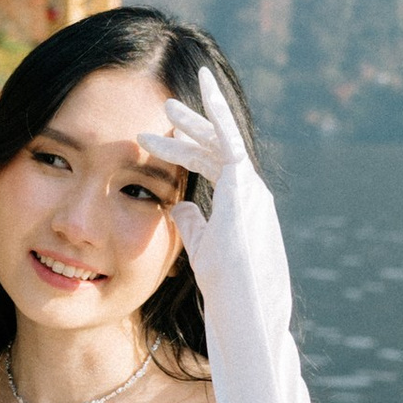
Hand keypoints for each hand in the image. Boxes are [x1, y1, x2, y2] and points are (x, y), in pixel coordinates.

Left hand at [137, 73, 289, 334]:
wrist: (245, 305)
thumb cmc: (228, 287)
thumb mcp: (202, 248)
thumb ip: (193, 223)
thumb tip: (177, 204)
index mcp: (239, 205)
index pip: (209, 165)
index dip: (181, 151)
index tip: (151, 142)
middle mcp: (249, 190)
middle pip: (217, 147)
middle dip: (191, 126)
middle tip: (165, 108)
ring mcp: (251, 187)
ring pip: (223, 139)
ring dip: (196, 118)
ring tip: (168, 103)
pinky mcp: (246, 186)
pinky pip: (231, 141)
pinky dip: (219, 115)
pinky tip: (202, 96)